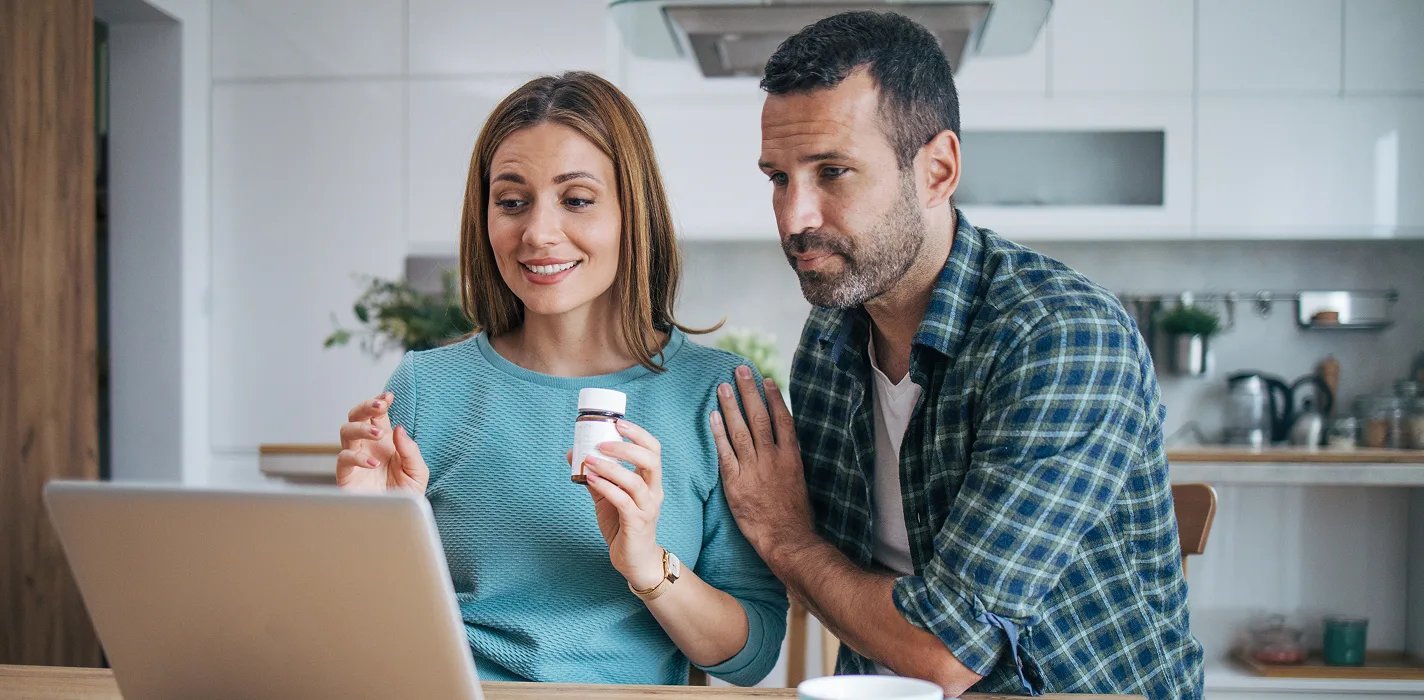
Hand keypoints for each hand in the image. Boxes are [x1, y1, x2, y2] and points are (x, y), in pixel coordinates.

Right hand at [336, 392, 428, 495]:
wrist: (398, 521)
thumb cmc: (407, 495)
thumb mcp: (418, 471)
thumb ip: (410, 450)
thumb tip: (399, 428)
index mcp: (385, 441)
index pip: (377, 414)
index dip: (380, 402)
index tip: (389, 396)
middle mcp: (367, 446)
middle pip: (356, 416)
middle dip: (365, 406)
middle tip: (380, 406)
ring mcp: (355, 459)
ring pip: (346, 431)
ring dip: (361, 427)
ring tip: (378, 434)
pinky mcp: (346, 476)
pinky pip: (343, 459)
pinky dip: (357, 457)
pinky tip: (373, 463)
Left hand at [567, 419, 665, 590]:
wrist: (635, 560)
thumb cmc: (623, 526)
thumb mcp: (608, 497)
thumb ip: (595, 476)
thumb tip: (572, 454)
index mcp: (650, 481)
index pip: (653, 449)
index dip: (638, 433)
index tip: (618, 422)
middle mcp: (654, 492)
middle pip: (651, 460)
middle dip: (626, 447)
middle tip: (602, 442)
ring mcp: (647, 508)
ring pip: (635, 481)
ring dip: (611, 468)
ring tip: (589, 460)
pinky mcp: (637, 523)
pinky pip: (623, 501)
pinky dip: (607, 487)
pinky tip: (591, 480)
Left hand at [710, 366, 814, 555]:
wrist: (786, 539)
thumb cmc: (794, 514)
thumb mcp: (798, 480)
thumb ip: (788, 458)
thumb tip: (782, 440)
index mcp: (791, 457)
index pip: (782, 419)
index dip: (773, 397)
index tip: (765, 379)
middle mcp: (773, 458)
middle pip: (760, 417)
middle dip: (749, 392)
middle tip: (740, 370)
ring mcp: (754, 470)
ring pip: (741, 431)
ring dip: (731, 406)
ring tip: (722, 386)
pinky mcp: (736, 483)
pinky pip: (725, 453)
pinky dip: (718, 433)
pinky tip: (712, 416)